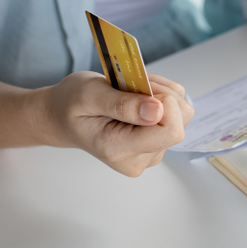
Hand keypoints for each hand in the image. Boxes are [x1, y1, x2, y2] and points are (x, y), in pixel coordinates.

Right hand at [39, 71, 194, 176]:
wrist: (65, 117)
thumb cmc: (71, 105)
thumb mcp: (88, 95)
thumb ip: (122, 105)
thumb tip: (158, 111)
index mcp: (120, 150)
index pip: (170, 132)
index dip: (163, 103)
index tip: (139, 89)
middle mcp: (141, 158)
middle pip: (179, 122)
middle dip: (161, 95)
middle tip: (131, 89)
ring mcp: (152, 151)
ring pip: (182, 114)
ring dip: (160, 94)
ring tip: (130, 94)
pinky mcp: (159, 141)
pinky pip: (178, 111)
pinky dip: (161, 96)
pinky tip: (137, 98)